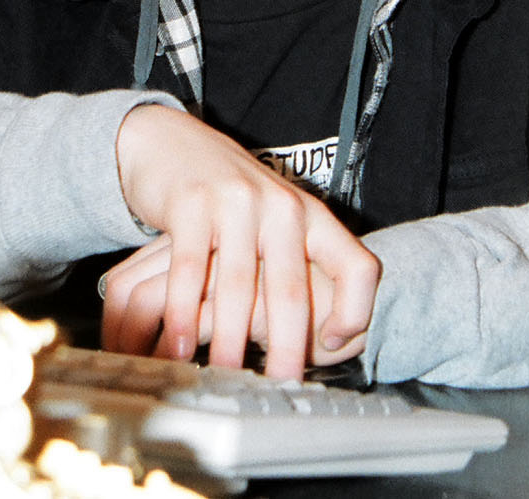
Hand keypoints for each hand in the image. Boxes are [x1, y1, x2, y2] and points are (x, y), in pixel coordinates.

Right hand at [105, 104, 378, 377]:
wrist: (171, 141)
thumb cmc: (227, 193)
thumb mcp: (274, 217)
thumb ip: (295, 263)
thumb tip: (329, 335)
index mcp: (310, 215)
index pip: (357, 265)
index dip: (357, 309)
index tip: (336, 343)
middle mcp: (281, 206)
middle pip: (292, 290)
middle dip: (287, 347)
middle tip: (281, 387)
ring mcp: (236, 203)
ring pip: (238, 286)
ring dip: (230, 340)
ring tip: (226, 377)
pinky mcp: (193, 204)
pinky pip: (191, 269)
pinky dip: (185, 313)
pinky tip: (181, 344)